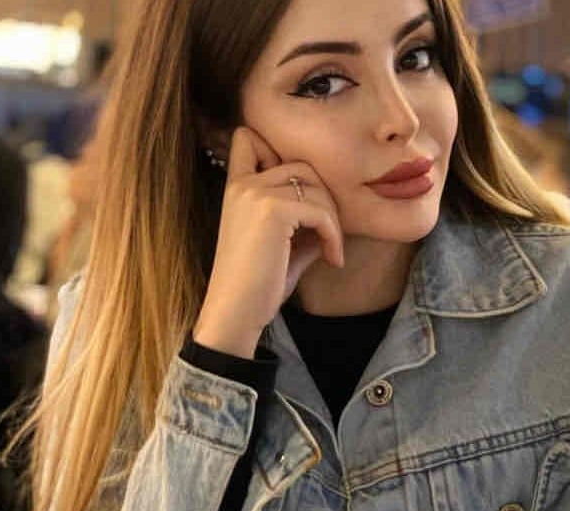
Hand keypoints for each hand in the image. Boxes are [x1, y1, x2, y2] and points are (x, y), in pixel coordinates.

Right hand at [194, 127, 343, 357]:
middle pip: (302, 165)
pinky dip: (334, 235)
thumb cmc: (256, 286)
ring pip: (316, 186)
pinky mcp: (272, 209)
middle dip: (324, 198)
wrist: (236, 312)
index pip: (248, 138)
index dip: (279, 153)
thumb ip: (303, 223)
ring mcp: (256, 193)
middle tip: (329, 234)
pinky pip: (320, 210)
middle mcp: (243, 184)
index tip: (301, 197)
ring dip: (333, 220)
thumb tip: (334, 217)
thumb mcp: (282, 246)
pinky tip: (332, 260)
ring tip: (331, 251)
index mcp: (236, 188)